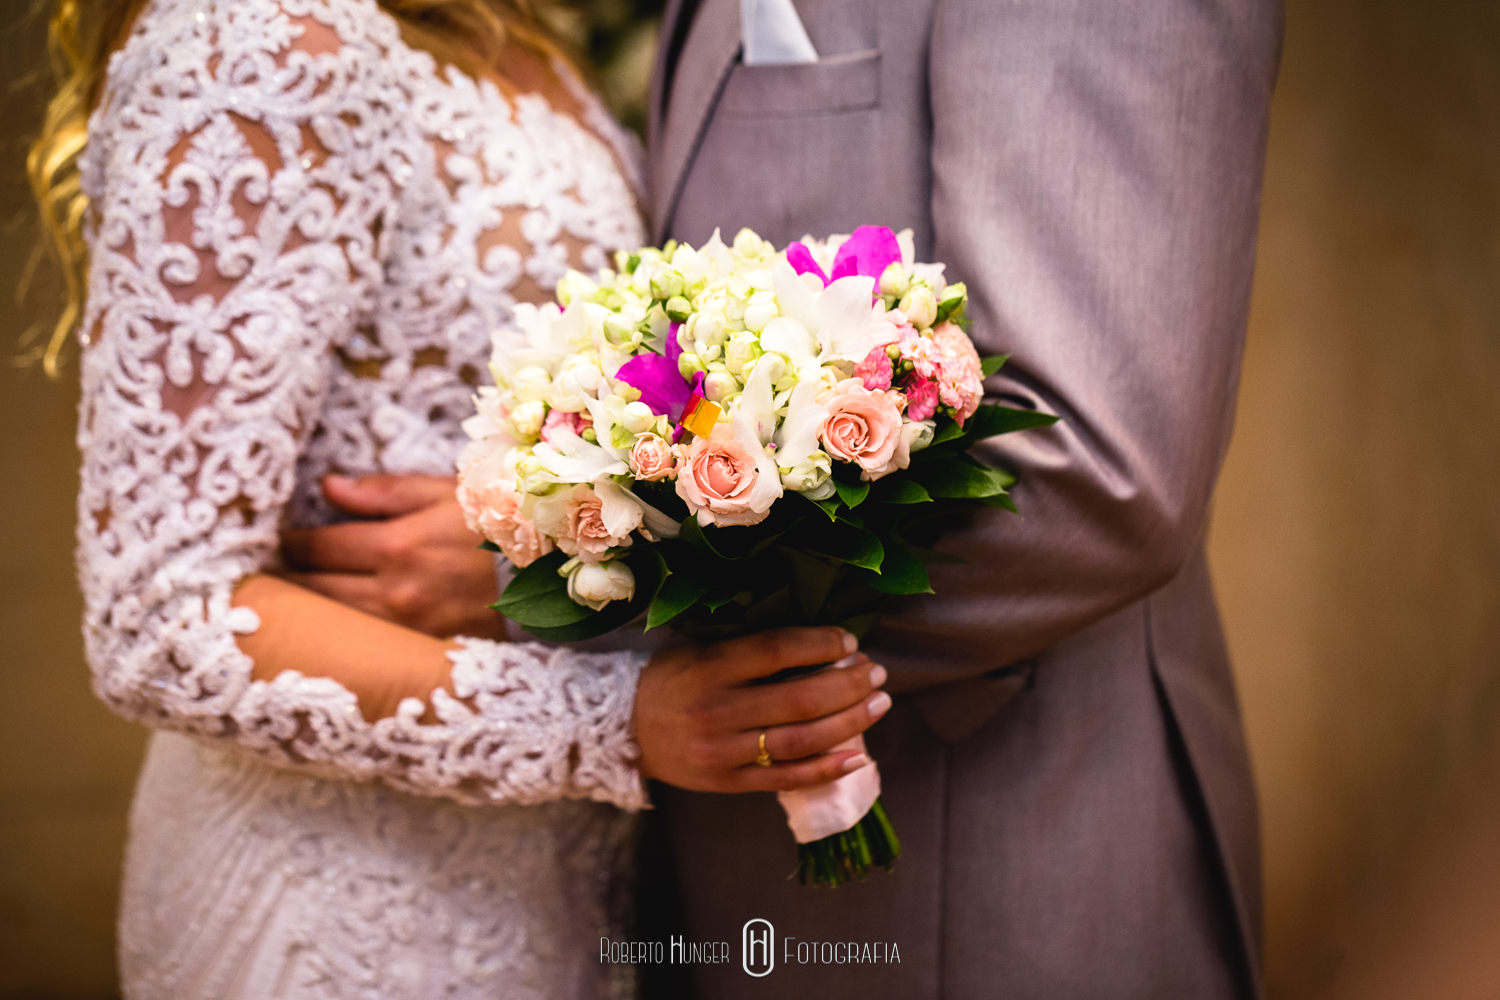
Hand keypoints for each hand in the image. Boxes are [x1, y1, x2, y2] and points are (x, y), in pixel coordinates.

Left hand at [279, 474, 508, 640]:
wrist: (553, 575)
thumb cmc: (498, 525)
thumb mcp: (445, 493)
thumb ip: (383, 492)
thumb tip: (328, 488)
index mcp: (397, 546)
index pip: (317, 548)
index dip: (288, 543)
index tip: (274, 540)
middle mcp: (396, 593)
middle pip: (313, 591)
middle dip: (284, 581)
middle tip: (260, 575)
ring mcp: (408, 630)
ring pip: (334, 624)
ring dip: (305, 613)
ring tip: (283, 604)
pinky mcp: (424, 653)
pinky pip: (367, 647)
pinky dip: (342, 637)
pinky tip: (329, 630)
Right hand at [634, 627, 892, 792]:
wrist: (622, 731)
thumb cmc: (670, 680)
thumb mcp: (699, 649)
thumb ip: (750, 649)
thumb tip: (820, 644)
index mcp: (708, 667)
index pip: (775, 651)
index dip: (820, 645)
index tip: (849, 643)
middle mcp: (716, 711)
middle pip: (798, 699)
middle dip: (847, 685)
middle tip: (876, 674)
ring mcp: (723, 752)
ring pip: (800, 741)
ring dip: (849, 722)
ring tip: (878, 705)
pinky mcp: (727, 783)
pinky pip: (786, 779)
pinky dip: (827, 769)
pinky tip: (859, 756)